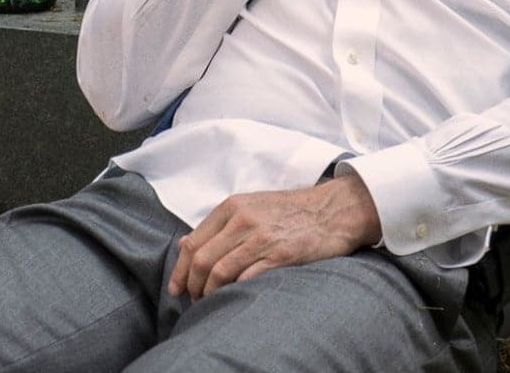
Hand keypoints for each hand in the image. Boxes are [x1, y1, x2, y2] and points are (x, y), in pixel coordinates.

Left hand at [167, 175, 382, 300]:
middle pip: (203, 260)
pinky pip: (247, 279)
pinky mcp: (280, 255)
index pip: (193, 243)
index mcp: (232, 207)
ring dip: (210, 293)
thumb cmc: (290, 211)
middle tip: (194, 300)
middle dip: (193, 286)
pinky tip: (234, 299)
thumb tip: (185, 245)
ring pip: (220, 272)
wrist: (332, 209)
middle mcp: (242, 220)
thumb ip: (220, 224)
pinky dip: (235, 292)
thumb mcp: (251, 206)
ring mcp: (261, 238)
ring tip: (211, 303)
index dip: (180, 270)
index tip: (177, 288)